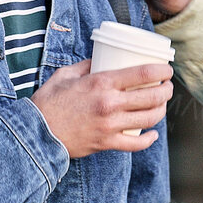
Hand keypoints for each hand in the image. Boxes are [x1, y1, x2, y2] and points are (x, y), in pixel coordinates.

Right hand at [31, 60, 172, 157]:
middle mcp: (110, 104)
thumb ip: (86, 65)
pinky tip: (152, 134)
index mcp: (101, 82)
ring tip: (161, 105)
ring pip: (148, 119)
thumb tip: (101, 58)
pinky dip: (148, 140)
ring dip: (160, 111)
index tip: (167, 69)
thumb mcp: (65, 74)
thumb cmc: (48, 102)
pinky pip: (135, 144)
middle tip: (167, 87)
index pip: (143, 73)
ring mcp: (110, 125)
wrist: (36, 133)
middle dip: (166, 91)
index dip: (162, 70)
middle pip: (152, 96)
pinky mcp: (106, 143)